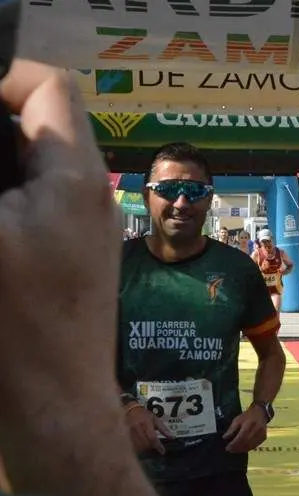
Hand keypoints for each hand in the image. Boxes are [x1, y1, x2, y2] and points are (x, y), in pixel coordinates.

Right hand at [0, 61, 122, 419]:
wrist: (55, 405)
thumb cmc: (14, 324)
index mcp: (75, 176)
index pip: (49, 88)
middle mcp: (91, 194)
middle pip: (39, 125)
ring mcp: (84, 229)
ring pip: (34, 169)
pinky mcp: (73, 259)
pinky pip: (37, 207)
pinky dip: (8, 203)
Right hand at [124, 404, 170, 454]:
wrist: (129, 409)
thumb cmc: (143, 414)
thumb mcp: (155, 419)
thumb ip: (163, 429)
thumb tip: (172, 437)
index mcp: (146, 423)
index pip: (152, 437)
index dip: (158, 446)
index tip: (162, 451)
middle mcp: (136, 428)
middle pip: (145, 444)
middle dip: (151, 447)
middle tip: (154, 446)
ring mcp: (129, 432)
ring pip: (138, 446)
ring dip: (144, 449)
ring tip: (147, 446)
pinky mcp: (124, 435)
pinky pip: (132, 446)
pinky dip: (137, 448)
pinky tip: (140, 447)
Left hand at [223, 406, 267, 452]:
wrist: (260, 413)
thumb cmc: (247, 416)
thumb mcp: (237, 419)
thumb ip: (232, 428)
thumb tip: (224, 437)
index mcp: (249, 423)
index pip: (241, 436)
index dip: (234, 443)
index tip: (227, 447)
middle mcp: (257, 429)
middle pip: (246, 442)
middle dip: (237, 448)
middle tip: (230, 450)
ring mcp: (261, 434)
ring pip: (250, 445)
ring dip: (242, 449)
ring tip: (234, 451)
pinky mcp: (264, 437)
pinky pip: (255, 446)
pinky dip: (248, 448)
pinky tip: (242, 449)